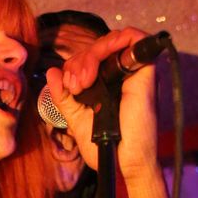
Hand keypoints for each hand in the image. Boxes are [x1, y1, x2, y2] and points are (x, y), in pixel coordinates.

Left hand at [45, 27, 158, 181]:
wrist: (121, 160)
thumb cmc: (104, 144)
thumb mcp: (76, 118)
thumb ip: (64, 97)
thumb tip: (53, 72)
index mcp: (105, 83)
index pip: (88, 58)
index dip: (74, 65)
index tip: (70, 88)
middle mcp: (120, 74)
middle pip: (97, 47)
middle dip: (79, 62)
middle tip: (76, 86)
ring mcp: (133, 71)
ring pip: (110, 41)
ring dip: (91, 56)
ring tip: (84, 83)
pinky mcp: (145, 70)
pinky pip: (134, 37)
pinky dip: (116, 40)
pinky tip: (100, 63)